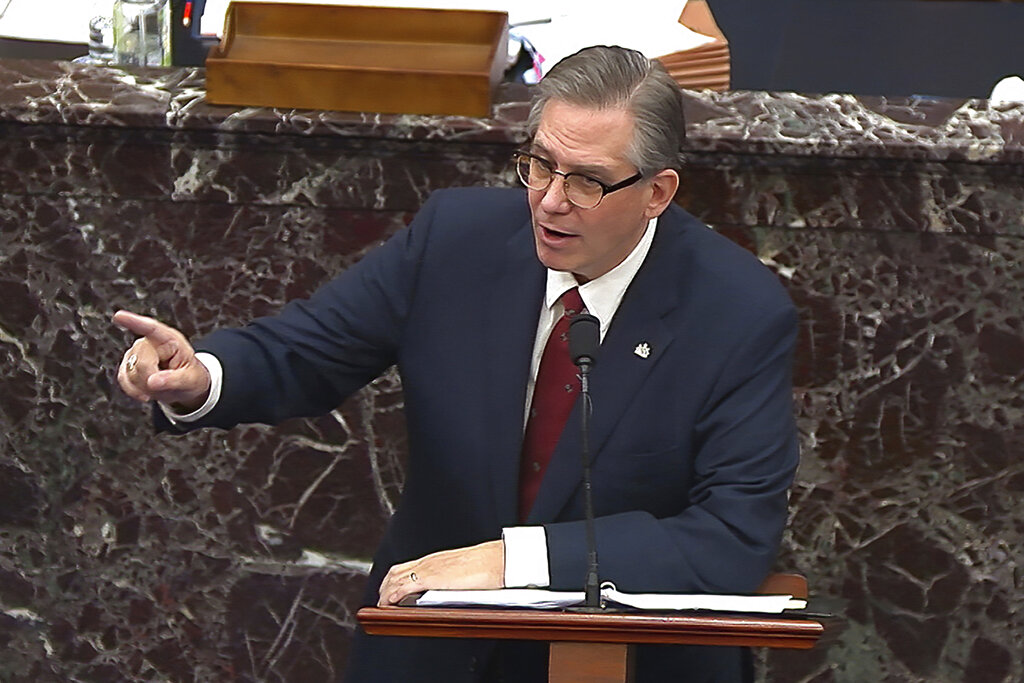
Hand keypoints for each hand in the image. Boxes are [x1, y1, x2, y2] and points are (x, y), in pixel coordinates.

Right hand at [113, 310, 210, 411]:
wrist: (184, 387)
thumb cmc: (191, 378)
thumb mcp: (191, 380)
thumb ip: (174, 380)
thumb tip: (153, 382)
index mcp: (170, 340)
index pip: (151, 328)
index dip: (134, 322)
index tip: (119, 316)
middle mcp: (150, 343)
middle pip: (141, 362)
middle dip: (151, 380)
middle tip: (166, 385)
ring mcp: (136, 353)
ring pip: (130, 373)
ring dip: (144, 387)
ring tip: (160, 385)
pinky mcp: (127, 365)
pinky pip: (123, 379)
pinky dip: (134, 391)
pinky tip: (146, 393)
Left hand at [377, 540, 503, 606]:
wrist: (497, 559)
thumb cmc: (488, 565)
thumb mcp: (465, 571)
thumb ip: (453, 579)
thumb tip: (454, 589)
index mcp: (436, 559)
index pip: (406, 566)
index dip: (394, 579)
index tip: (389, 589)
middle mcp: (428, 561)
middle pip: (396, 571)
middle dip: (385, 586)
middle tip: (382, 601)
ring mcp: (428, 569)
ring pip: (395, 578)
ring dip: (385, 591)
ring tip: (383, 605)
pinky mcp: (430, 578)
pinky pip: (403, 587)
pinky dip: (391, 595)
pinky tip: (388, 604)